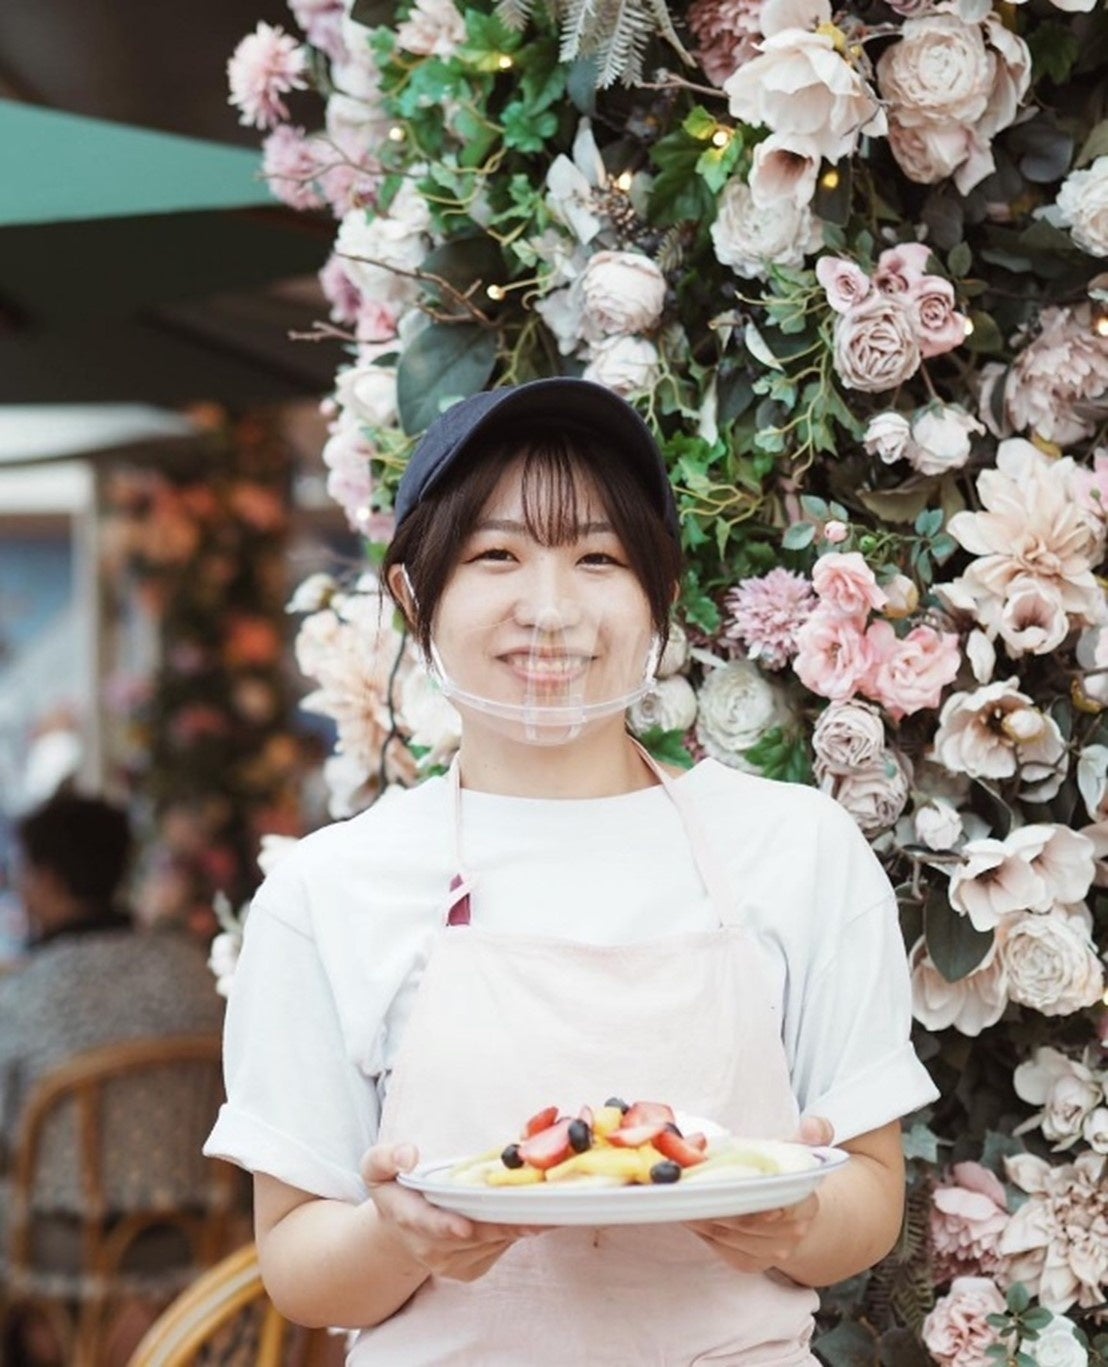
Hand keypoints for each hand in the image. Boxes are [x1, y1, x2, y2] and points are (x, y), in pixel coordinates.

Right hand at [361, 1143, 543, 1282]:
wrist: (399, 1229)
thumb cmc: (394, 1189)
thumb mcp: (376, 1166)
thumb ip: (386, 1157)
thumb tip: (409, 1155)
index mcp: (407, 1218)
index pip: (428, 1225)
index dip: (446, 1226)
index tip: (464, 1226)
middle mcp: (429, 1247)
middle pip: (472, 1237)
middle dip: (503, 1224)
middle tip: (537, 1210)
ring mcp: (450, 1263)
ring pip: (490, 1243)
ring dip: (517, 1226)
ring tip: (546, 1205)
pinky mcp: (470, 1269)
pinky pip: (499, 1249)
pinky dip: (517, 1232)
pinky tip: (534, 1214)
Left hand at [683, 1115, 834, 1274]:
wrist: (793, 1214)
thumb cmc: (787, 1175)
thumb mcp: (802, 1148)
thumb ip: (814, 1131)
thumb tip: (812, 1127)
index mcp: (806, 1204)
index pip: (779, 1205)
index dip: (752, 1201)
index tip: (725, 1188)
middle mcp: (791, 1234)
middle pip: (743, 1221)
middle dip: (711, 1202)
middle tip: (683, 1183)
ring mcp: (770, 1253)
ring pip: (725, 1234)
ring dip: (698, 1214)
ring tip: (678, 1192)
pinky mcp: (748, 1263)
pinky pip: (717, 1245)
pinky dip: (698, 1227)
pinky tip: (686, 1208)